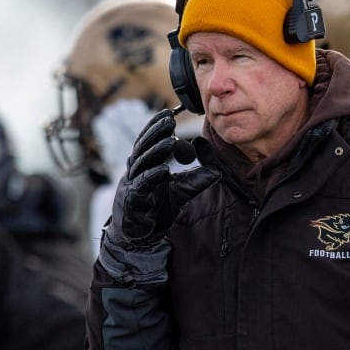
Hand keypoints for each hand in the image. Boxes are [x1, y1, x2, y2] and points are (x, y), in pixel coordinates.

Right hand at [111, 109, 218, 247]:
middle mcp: (136, 172)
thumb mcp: (180, 192)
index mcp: (144, 166)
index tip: (169, 113)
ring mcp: (133, 186)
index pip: (148, 141)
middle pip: (143, 147)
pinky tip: (163, 169)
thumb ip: (195, 181)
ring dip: (156, 151)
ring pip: (142, 164)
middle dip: (156, 132)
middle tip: (169, 120)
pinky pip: (142, 186)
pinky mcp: (133, 201)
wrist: (140, 235)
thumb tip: (217, 172)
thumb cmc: (156, 209)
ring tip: (171, 140)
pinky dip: (152, 176)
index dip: (156, 127)